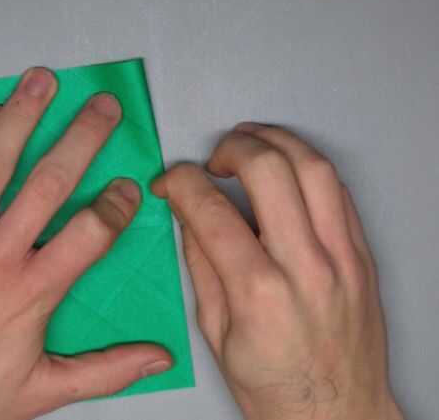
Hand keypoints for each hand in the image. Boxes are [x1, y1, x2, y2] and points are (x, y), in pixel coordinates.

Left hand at [0, 68, 170, 419]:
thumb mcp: (43, 390)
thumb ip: (107, 370)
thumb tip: (156, 360)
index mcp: (30, 293)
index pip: (90, 233)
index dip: (117, 204)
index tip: (130, 187)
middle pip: (49, 183)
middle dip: (82, 138)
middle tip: (103, 107)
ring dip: (22, 118)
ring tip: (42, 83)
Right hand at [152, 123, 403, 419]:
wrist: (339, 413)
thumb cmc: (272, 385)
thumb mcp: (215, 332)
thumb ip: (200, 264)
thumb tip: (189, 213)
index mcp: (258, 293)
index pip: (211, 211)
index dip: (180, 183)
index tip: (170, 181)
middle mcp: (306, 267)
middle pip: (269, 170)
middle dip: (232, 146)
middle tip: (213, 159)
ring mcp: (343, 258)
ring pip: (314, 168)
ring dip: (276, 141)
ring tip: (250, 144)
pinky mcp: (363, 256)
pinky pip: (340, 191)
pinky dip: (307, 167)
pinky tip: (287, 170)